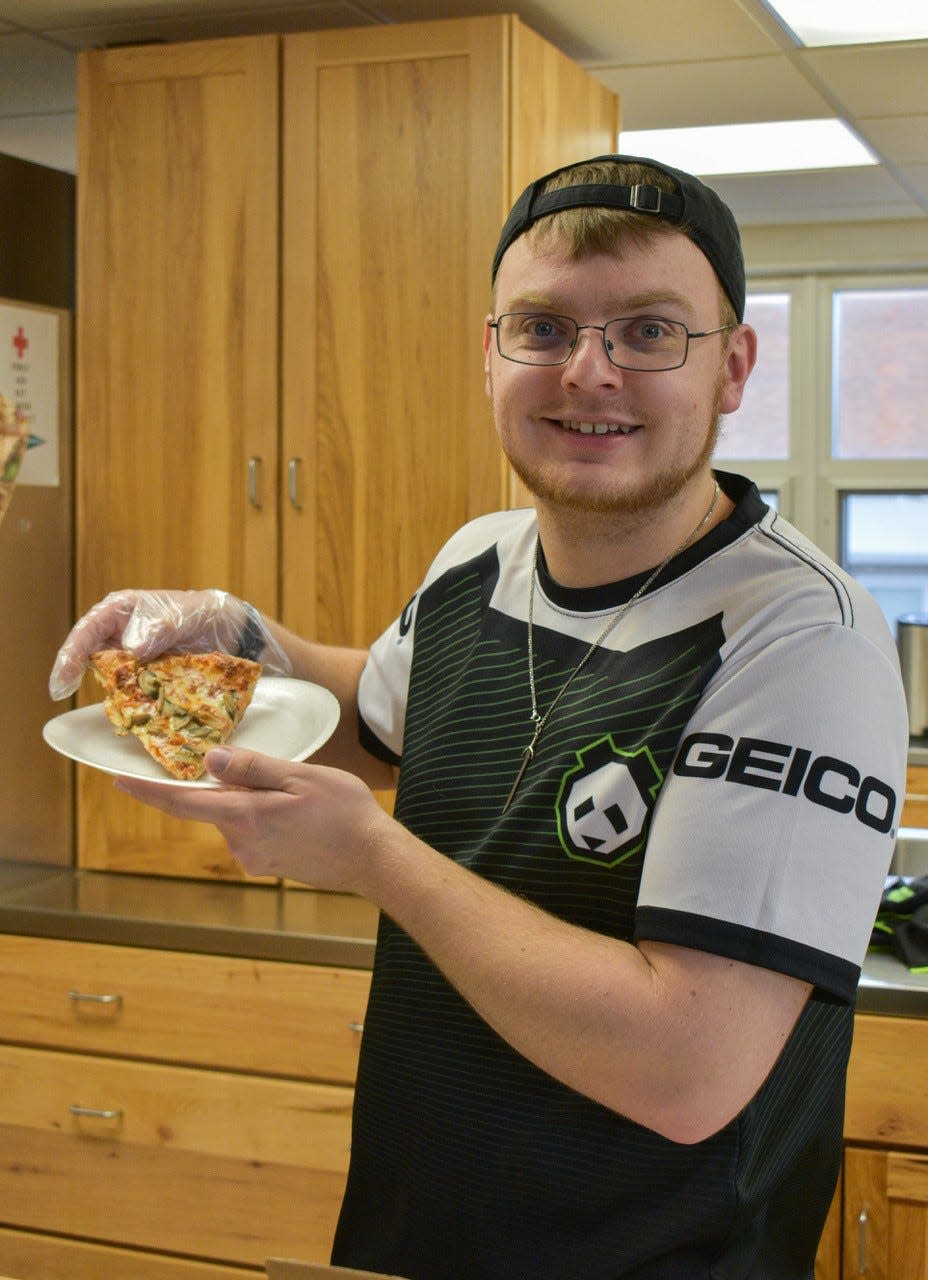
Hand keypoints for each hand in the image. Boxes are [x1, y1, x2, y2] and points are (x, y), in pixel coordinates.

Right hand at [49, 589, 290, 699]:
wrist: (247, 639)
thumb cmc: (216, 615)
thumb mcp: (195, 612)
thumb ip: (164, 624)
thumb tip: (132, 647)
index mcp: (129, 611)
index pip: (90, 629)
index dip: (70, 654)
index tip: (62, 682)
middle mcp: (127, 639)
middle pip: (94, 659)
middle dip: (80, 677)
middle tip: (67, 696)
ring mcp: (140, 665)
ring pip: (115, 683)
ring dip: (112, 698)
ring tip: (111, 712)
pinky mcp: (156, 687)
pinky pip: (139, 700)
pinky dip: (137, 711)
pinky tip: (136, 724)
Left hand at [113, 746, 388, 890]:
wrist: (373, 858)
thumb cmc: (343, 812)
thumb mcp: (300, 776)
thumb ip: (252, 768)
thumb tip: (209, 760)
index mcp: (244, 816)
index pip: (183, 802)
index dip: (148, 791)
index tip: (119, 780)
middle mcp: (241, 842)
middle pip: (215, 805)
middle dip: (230, 784)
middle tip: (271, 772)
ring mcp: (253, 857)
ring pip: (236, 817)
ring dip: (253, 800)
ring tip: (300, 794)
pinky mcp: (268, 865)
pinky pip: (252, 831)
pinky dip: (265, 816)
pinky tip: (300, 812)